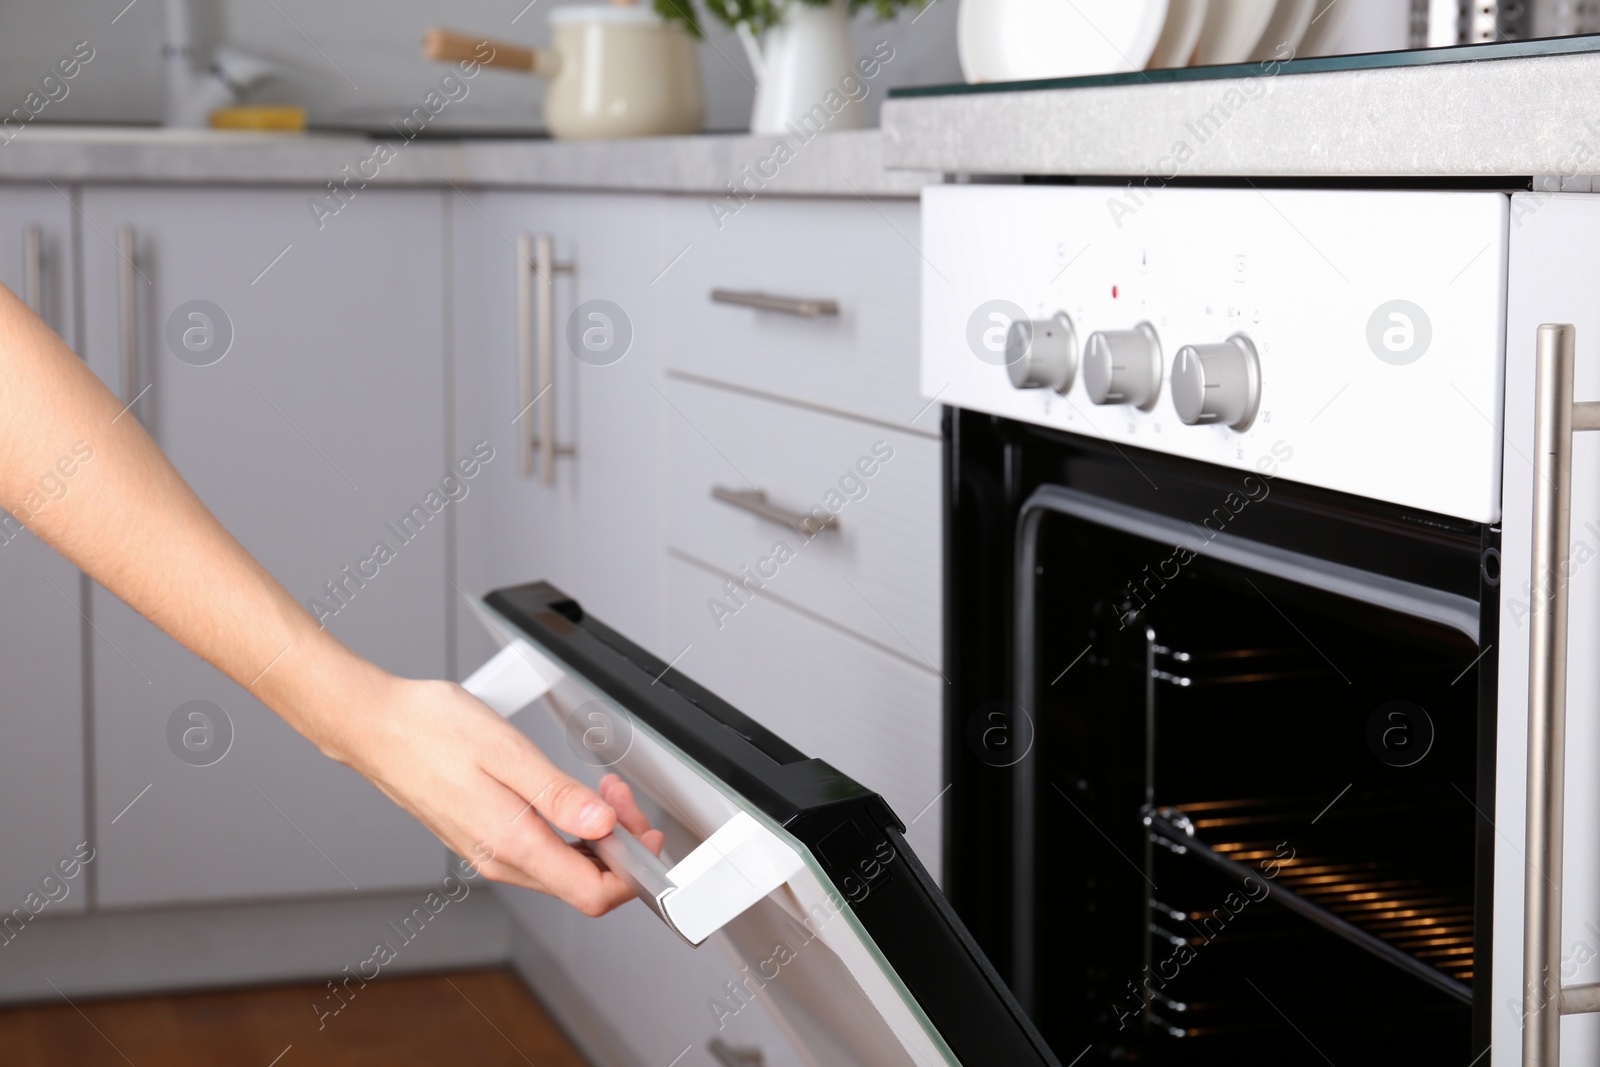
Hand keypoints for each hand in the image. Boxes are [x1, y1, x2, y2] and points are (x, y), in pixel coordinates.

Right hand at [328, 675, 663, 916]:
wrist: (376, 727)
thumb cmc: (431, 731)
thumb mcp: (507, 751)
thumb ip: (559, 796)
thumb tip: (603, 826)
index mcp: (511, 843)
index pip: (593, 894)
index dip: (633, 871)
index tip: (645, 835)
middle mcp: (502, 859)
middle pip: (584, 884)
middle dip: (620, 846)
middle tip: (621, 798)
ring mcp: (492, 853)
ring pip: (565, 869)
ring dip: (596, 836)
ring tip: (601, 791)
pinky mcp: (486, 839)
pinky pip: (544, 852)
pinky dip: (570, 831)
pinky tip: (571, 799)